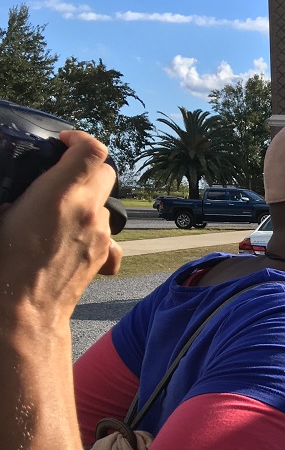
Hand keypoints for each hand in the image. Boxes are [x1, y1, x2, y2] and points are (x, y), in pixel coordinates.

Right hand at [0, 130, 120, 323]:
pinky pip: (109, 234)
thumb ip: (17, 193)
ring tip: (59, 213)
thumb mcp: (1, 214)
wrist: (23, 310)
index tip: (65, 141)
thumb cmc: (3, 264)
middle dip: (87, 168)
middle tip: (62, 174)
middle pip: (106, 173)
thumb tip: (21, 191)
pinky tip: (78, 237)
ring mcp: (101, 234)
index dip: (80, 139)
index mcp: (60, 194)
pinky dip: (96, 230)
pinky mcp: (105, 255)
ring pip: (105, 204)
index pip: (93, 151)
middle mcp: (88, 211)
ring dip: (88, 201)